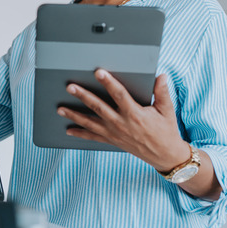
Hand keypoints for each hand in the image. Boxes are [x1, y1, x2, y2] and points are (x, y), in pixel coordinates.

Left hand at [57, 70, 188, 171]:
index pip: (119, 95)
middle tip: (70, 87)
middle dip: (83, 96)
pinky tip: (68, 130)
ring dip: (74, 115)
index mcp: (135, 113)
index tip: (99, 72)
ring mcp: (114, 133)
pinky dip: (80, 134)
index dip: (108, 83)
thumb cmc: (166, 130)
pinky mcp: (112, 140)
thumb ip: (162, 92)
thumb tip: (161, 75)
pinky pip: (93, 137)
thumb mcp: (166, 110)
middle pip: (98, 107)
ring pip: (90, 123)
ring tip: (60, 109)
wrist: (164, 155)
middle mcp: (121, 123)